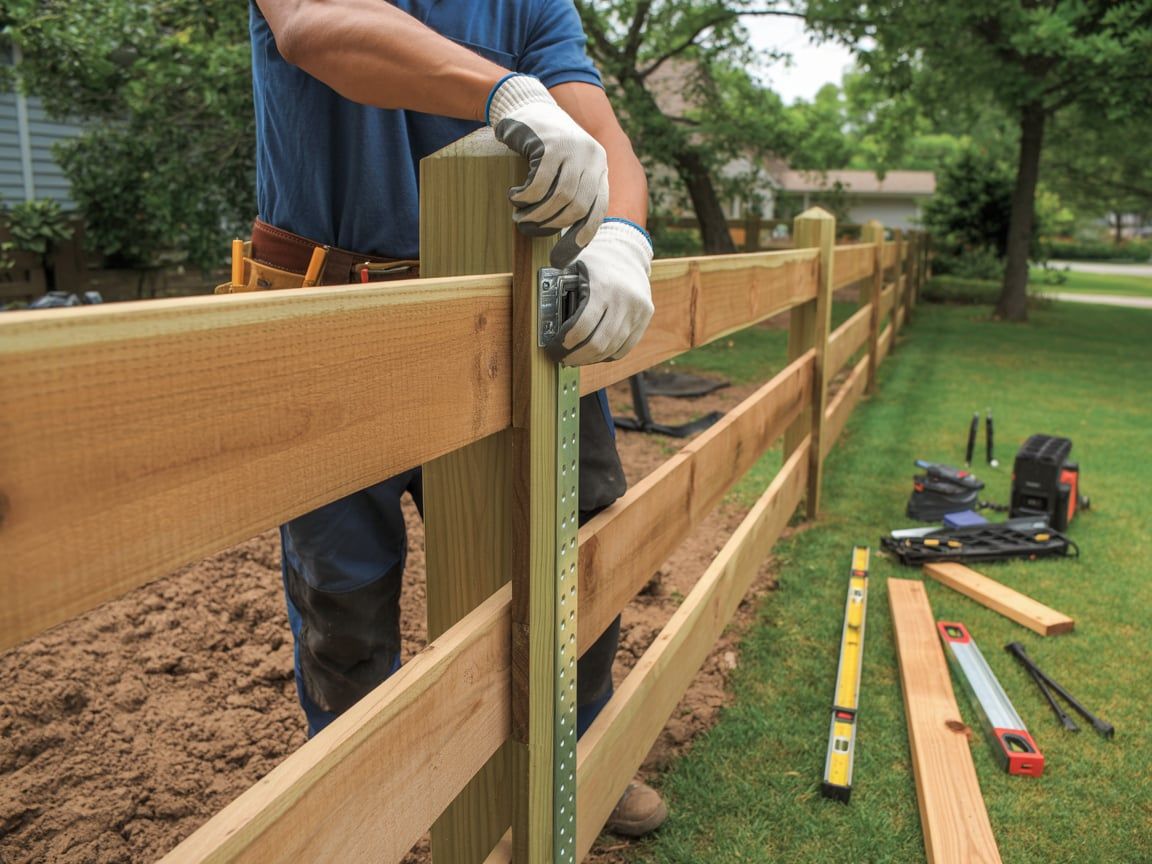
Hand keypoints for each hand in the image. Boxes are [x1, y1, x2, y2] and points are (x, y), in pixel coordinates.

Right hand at [487, 74, 608, 267]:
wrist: (526, 104)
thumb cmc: (542, 144)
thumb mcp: (564, 168)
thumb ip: (571, 195)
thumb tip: (567, 247)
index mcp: (600, 166)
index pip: (598, 211)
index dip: (581, 237)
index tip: (561, 257)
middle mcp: (592, 156)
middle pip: (577, 207)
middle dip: (550, 225)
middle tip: (528, 227)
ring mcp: (573, 148)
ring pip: (559, 198)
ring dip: (536, 213)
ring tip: (519, 214)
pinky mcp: (551, 143)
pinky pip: (540, 183)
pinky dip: (525, 197)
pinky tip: (516, 195)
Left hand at [553, 219, 653, 365]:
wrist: (627, 254)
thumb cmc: (595, 264)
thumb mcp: (574, 267)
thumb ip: (559, 287)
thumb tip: (540, 315)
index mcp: (602, 287)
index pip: (581, 328)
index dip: (565, 344)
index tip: (554, 349)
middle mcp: (623, 299)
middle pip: (598, 344)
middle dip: (576, 356)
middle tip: (563, 358)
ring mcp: (637, 310)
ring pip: (612, 349)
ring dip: (591, 359)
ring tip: (577, 358)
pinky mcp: (645, 317)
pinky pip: (625, 347)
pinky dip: (608, 355)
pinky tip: (595, 353)